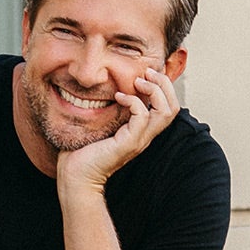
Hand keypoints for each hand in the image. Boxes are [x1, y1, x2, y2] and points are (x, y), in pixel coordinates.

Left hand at [56, 67, 179, 192]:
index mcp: (143, 131)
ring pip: (165, 111)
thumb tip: (110, 87)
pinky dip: (132, 101)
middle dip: (164, 84)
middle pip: (173, 106)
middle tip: (147, 73)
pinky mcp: (128, 143)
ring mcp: (139, 140)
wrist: (76, 176)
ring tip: (137, 82)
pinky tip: (118, 97)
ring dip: (154, 90)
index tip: (146, 74)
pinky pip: (142, 116)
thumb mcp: (103, 124)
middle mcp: (146, 136)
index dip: (164, 86)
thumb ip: (112, 109)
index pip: (170, 106)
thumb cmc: (84, 151)